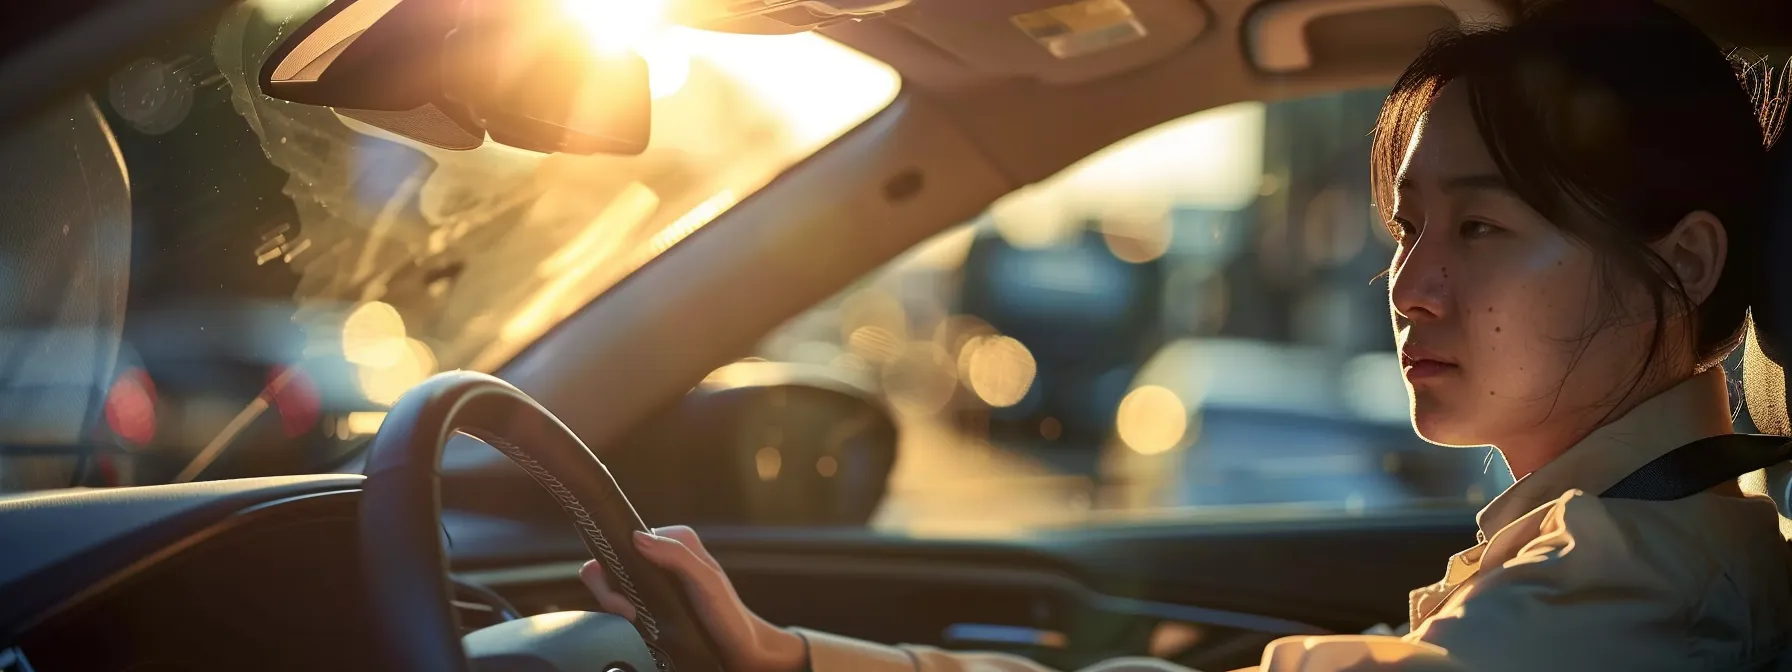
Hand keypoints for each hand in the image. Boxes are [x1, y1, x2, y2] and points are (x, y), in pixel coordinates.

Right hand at [581, 525, 807, 671]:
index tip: (624, 599)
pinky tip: (640, 628)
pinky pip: (623, 604)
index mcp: (674, 540)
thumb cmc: (729, 616)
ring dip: (617, 606)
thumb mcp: (706, 581)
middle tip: (631, 615)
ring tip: (638, 623)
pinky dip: (624, 617)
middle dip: (610, 592)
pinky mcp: (653, 604)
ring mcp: (656, 581)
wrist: (741, 650)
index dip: (612, 567)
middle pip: (610, 564)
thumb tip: (637, 538)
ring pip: (614, 586)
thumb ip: (677, 555)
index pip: (622, 541)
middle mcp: (662, 557)